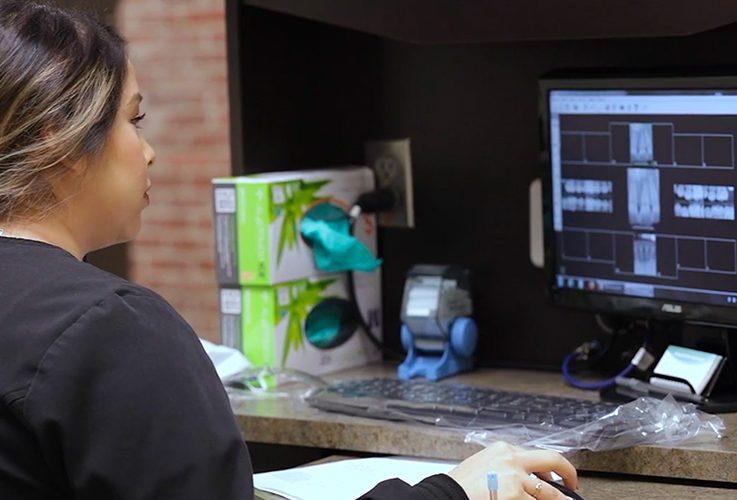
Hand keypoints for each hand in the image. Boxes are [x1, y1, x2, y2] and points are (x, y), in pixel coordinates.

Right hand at [447, 441, 577, 499]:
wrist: (446, 495)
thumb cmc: (460, 485)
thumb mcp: (483, 466)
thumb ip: (504, 467)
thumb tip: (524, 479)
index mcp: (503, 449)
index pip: (535, 455)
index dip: (548, 469)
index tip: (553, 476)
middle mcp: (512, 459)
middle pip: (552, 460)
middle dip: (569, 472)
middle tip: (573, 485)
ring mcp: (516, 477)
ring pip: (550, 490)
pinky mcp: (516, 495)